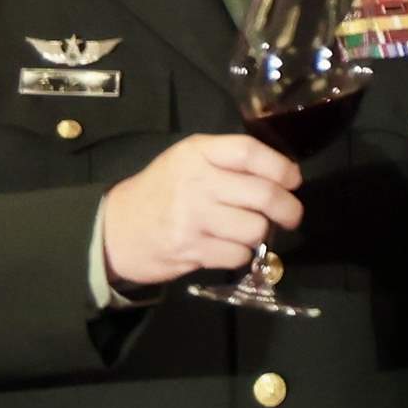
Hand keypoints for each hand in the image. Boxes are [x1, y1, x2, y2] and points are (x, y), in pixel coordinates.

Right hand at [98, 133, 303, 289]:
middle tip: (290, 215)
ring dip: (260, 234)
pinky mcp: (190, 248)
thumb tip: (284, 177)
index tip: (293, 180)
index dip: (280, 167)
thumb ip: (228, 162)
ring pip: (255, 229)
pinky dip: (240, 255)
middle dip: (288, 209)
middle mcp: (195, 182)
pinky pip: (238, 255)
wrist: (113, 228)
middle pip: (264, 194)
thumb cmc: (161, 192)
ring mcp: (192, 217)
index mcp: (197, 153)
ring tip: (245, 231)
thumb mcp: (186, 161)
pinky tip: (225, 247)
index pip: (249, 152)